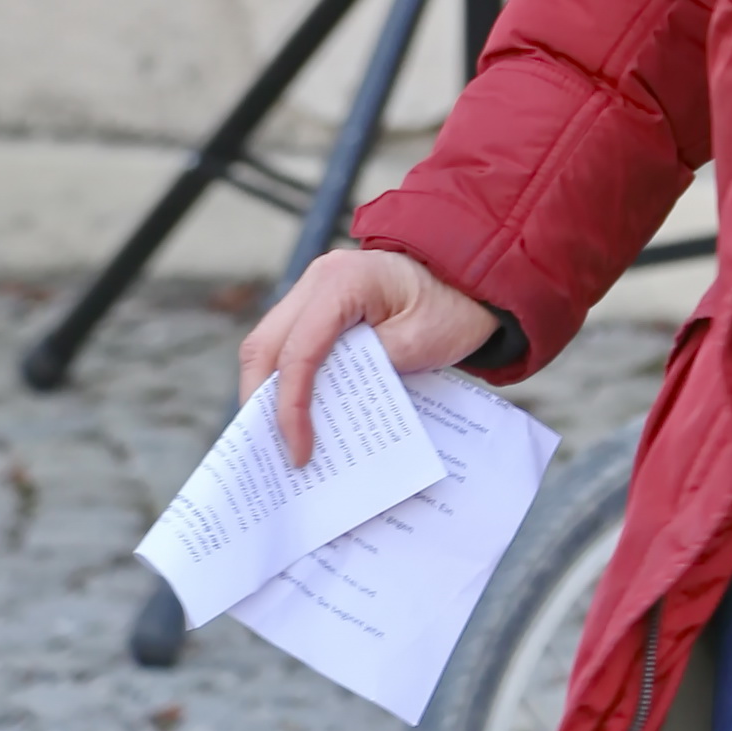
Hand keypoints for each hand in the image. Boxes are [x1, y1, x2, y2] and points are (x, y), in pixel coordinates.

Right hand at [239, 250, 501, 465]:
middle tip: (268, 451)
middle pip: (266, 345)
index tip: (298, 450)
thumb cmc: (451, 307)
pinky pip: (290, 344)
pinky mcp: (319, 306)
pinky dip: (287, 379)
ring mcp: (315, 290)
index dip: (291, 406)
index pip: (299, 350)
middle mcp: (318, 279)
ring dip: (268, 392)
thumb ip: (369, 372)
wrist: (470, 280)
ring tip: (275, 439)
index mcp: (342, 281)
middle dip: (261, 401)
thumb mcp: (418, 344)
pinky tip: (292, 413)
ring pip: (270, 345)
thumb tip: (323, 411)